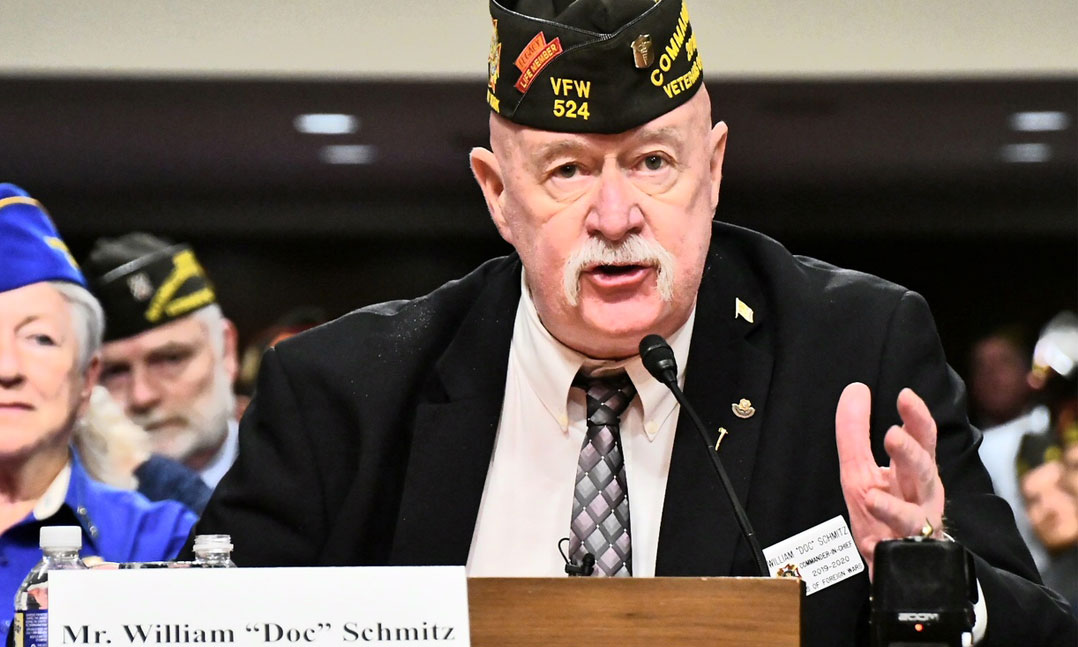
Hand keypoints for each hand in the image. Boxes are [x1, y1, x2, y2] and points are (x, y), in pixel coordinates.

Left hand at [835, 382, 945, 578]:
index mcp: (914, 474)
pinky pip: (897, 548)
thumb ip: (855, 432)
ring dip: (895, 501)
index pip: (922, 440)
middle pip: (926, 471)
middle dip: (912, 452)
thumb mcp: (861, 470)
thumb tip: (855, 389)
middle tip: (892, 434)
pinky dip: (883, 540)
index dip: (917, 418)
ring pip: (916, 513)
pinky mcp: (906, 555)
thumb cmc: (882, 513)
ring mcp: (918, 528)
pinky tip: (870, 531)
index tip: (905, 395)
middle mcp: (922, 498)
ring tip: (873, 489)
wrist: (898, 568)